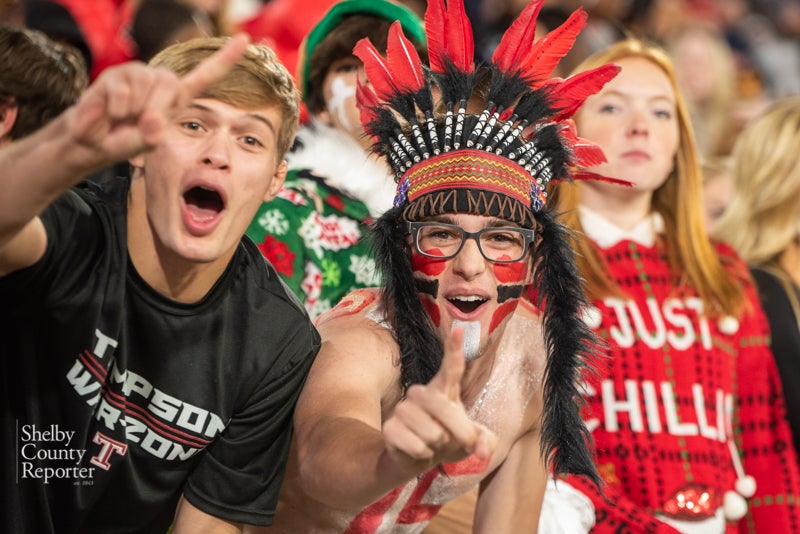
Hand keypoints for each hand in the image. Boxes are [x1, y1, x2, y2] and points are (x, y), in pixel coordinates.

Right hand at [65, 34, 248, 164]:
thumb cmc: (127, 140)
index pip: (205, 75)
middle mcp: (160, 80)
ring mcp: (138, 74)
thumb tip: (152, 120)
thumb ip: (154, 134)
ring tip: (124, 117)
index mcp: (177, 96)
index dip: (225, 59)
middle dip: (156, 109)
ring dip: (133, 112)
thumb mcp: (148, 142)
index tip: (244, 41)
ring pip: (146, 88)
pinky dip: (117, 110)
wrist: (94, 142)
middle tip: (141, 124)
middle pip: (172, 84)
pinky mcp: (115, 75)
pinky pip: (122, 93)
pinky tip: (110, 112)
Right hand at [382, 328, 496, 474]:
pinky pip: (417, 446)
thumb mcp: (473, 442)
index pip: (451, 366)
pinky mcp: (390, 426)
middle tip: (463, 444)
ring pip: (433, 432)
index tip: (458, 329)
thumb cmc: (449, 442)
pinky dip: (424, 455)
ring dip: (439, 446)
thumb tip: (483, 451)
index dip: (454, 348)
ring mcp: (403, 408)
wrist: (417, 459)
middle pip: (445, 408)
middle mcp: (421, 393)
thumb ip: (486, 443)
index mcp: (445, 389)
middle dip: (460, 432)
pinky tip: (419, 451)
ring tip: (434, 444)